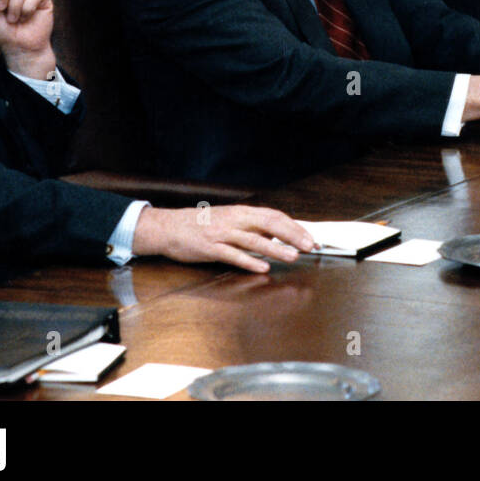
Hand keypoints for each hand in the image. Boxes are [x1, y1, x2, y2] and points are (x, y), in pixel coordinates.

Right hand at [131, 205, 317, 273]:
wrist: (169, 227)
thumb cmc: (202, 225)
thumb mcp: (230, 220)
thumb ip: (252, 227)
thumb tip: (278, 234)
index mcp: (241, 212)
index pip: (274, 216)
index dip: (294, 227)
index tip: (310, 238)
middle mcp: (234, 220)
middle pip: (269, 224)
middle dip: (292, 235)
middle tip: (309, 246)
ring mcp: (222, 234)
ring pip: (254, 240)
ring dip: (276, 249)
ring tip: (293, 257)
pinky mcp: (210, 248)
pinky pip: (233, 255)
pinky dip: (249, 261)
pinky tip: (263, 268)